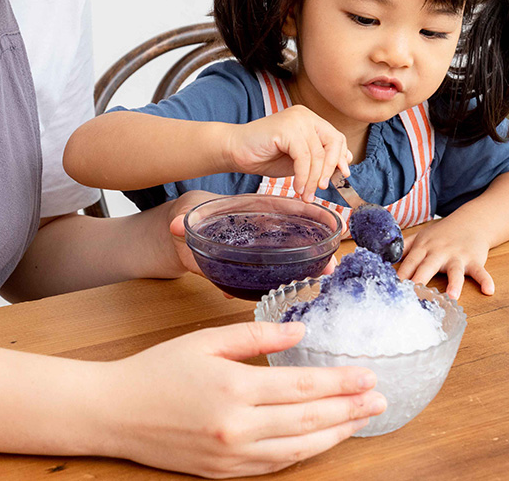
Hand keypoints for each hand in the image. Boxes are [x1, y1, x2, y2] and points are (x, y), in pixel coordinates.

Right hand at [100, 322, 385, 477]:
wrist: (114, 413)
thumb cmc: (157, 370)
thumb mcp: (205, 341)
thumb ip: (255, 335)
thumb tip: (299, 332)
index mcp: (233, 388)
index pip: (302, 387)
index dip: (340, 383)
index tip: (368, 375)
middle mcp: (237, 427)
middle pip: (309, 420)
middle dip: (350, 410)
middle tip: (380, 399)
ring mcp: (232, 455)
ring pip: (299, 448)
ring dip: (336, 434)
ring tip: (362, 420)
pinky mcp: (224, 472)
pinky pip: (276, 465)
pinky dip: (304, 452)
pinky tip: (322, 439)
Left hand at [167, 192, 336, 296]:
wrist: (177, 233)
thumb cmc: (190, 214)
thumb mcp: (189, 210)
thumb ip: (183, 220)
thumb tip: (176, 225)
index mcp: (252, 211)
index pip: (288, 210)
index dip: (312, 216)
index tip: (333, 224)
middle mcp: (259, 232)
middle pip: (295, 239)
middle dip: (316, 250)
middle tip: (331, 264)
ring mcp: (255, 252)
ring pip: (286, 260)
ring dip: (304, 270)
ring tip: (319, 280)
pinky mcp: (245, 270)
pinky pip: (265, 278)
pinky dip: (272, 287)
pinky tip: (279, 298)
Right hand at [225, 106, 351, 201]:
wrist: (235, 151)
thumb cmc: (264, 155)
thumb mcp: (298, 159)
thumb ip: (317, 159)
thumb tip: (343, 165)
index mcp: (310, 120)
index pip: (336, 137)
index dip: (341, 158)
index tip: (341, 176)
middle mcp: (305, 115)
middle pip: (333, 142)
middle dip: (329, 169)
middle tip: (322, 188)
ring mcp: (296, 120)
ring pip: (317, 154)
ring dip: (313, 179)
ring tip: (305, 194)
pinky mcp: (286, 129)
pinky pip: (304, 157)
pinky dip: (303, 176)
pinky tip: (297, 187)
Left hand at [395, 219, 494, 298]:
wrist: (471, 221)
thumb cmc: (442, 233)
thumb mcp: (421, 237)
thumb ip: (403, 247)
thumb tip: (381, 257)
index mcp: (423, 248)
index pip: (409, 262)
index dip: (401, 274)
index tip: (392, 288)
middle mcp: (439, 252)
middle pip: (427, 267)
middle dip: (420, 280)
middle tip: (412, 296)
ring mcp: (457, 256)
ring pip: (455, 271)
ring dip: (454, 283)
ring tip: (452, 297)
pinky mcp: (474, 260)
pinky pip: (480, 271)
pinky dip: (486, 280)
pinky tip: (489, 291)